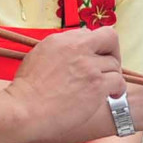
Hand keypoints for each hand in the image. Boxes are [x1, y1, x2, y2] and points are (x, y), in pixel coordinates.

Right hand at [4, 28, 124, 140]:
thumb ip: (59, 50)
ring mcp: (89, 67)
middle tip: (107, 68)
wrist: (24, 110)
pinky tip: (111, 96)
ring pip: (115, 65)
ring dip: (112, 76)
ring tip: (104, 88)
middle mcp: (78, 48)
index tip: (94, 58)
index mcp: (61, 40)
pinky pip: (118, 82)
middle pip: (110, 39)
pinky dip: (117, 90)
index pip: (90, 32)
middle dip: (112, 53)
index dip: (96, 45)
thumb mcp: (38, 56)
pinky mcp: (97, 86)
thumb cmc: (26, 91)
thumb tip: (73, 51)